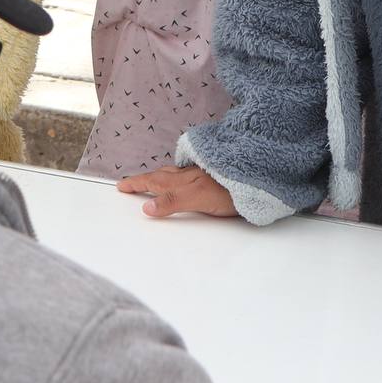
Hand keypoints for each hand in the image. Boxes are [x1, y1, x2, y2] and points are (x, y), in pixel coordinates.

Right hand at [117, 164, 238, 218]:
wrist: (259, 178)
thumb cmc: (231, 189)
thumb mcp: (197, 198)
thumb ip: (172, 202)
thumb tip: (147, 208)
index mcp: (182, 182)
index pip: (153, 183)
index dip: (137, 184)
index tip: (122, 185)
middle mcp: (189, 175)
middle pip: (161, 176)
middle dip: (144, 179)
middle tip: (129, 182)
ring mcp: (202, 174)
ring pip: (175, 174)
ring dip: (160, 176)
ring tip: (152, 178)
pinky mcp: (215, 175)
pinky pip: (190, 174)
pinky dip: (180, 175)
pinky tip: (185, 177)